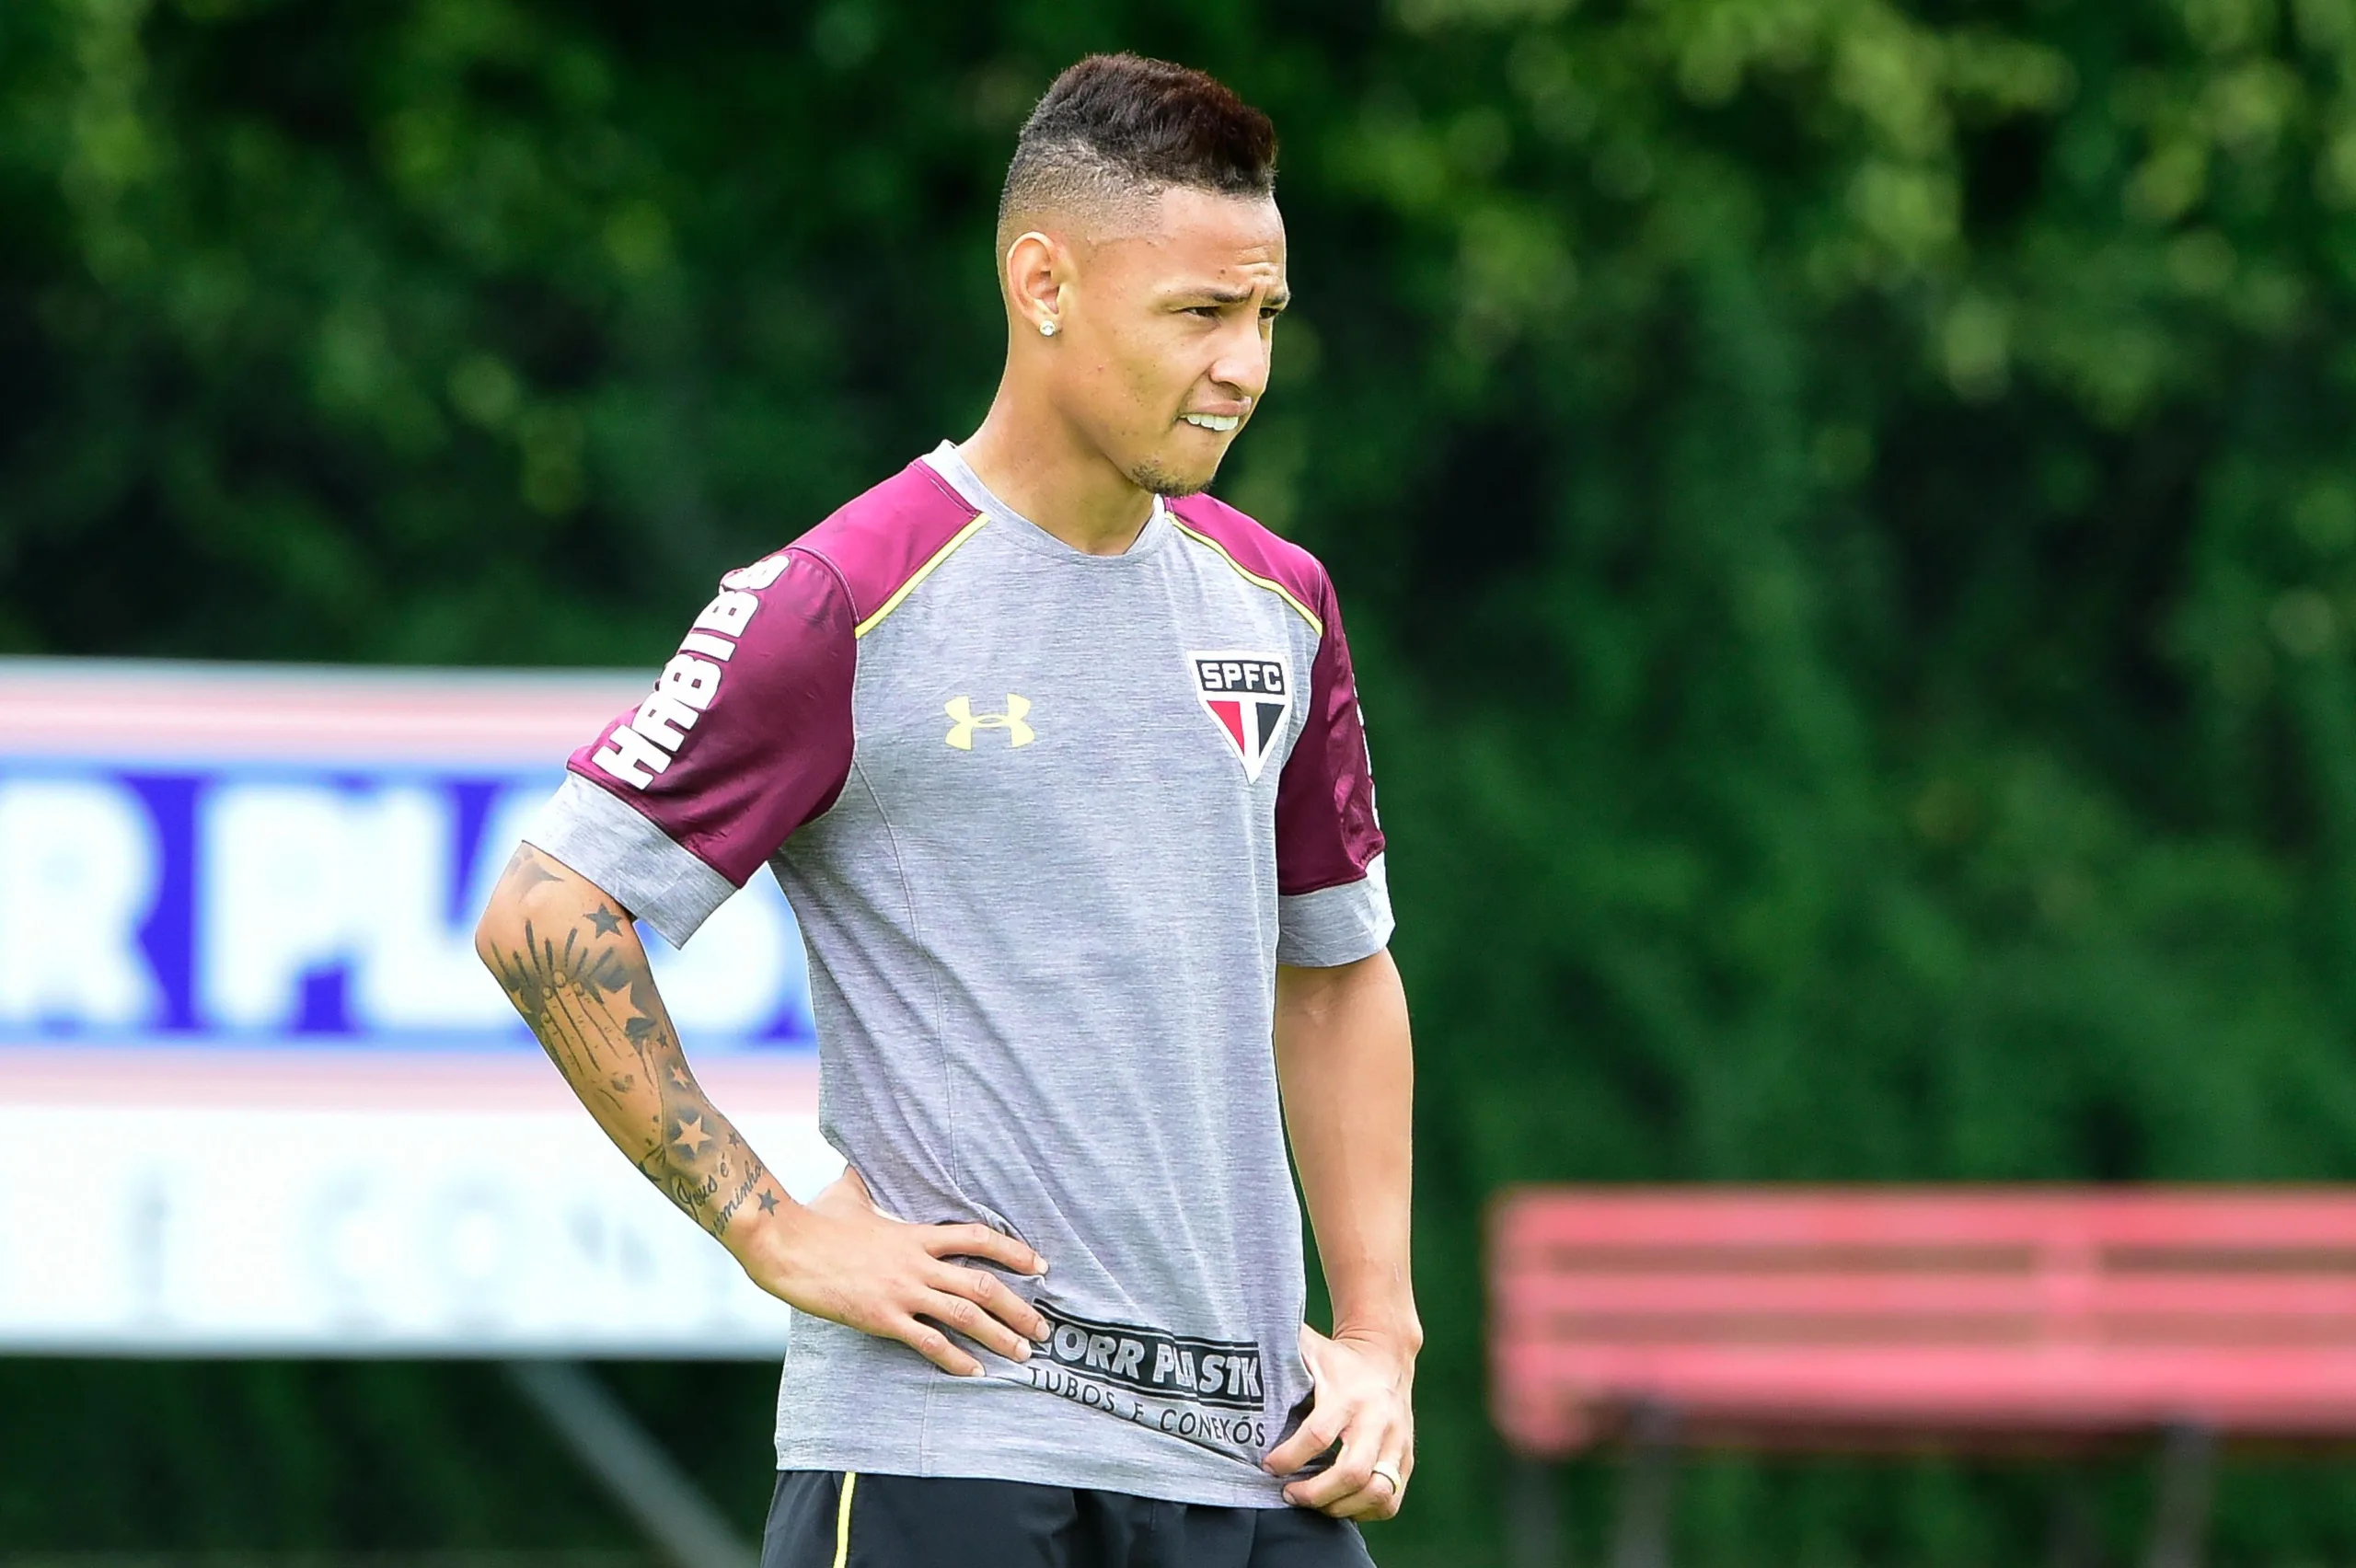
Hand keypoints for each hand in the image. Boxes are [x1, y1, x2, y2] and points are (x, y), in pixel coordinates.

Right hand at [736, 1166, 1050, 1377]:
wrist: (785, 1244)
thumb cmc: (813, 1219)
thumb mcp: (845, 1194)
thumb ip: (860, 1184)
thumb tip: (853, 1167)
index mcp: (914, 1234)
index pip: (977, 1238)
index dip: (1014, 1251)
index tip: (1040, 1265)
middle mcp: (916, 1263)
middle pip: (982, 1284)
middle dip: (1018, 1308)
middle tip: (1043, 1329)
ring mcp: (901, 1291)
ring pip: (964, 1314)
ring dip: (999, 1336)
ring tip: (1023, 1354)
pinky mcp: (881, 1317)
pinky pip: (927, 1341)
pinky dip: (955, 1358)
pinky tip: (974, 1372)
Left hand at [1261, 1323, 1416, 1518]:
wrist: (1387, 1357)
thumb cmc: (1336, 1360)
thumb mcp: (1309, 1349)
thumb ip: (1279, 1355)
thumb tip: (1233, 1357)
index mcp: (1348, 1395)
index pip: (1318, 1435)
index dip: (1289, 1458)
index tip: (1267, 1466)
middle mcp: (1378, 1420)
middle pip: (1352, 1473)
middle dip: (1315, 1494)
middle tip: (1288, 1494)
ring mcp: (1397, 1442)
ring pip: (1376, 1493)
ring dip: (1339, 1507)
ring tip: (1312, 1503)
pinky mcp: (1406, 1459)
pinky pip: (1390, 1501)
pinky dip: (1363, 1511)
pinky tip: (1338, 1503)